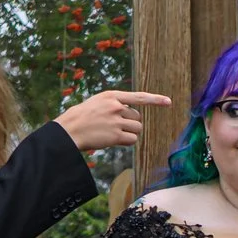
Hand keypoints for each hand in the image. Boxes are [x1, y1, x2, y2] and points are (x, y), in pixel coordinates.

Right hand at [57, 90, 173, 155]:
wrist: (69, 130)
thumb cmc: (81, 117)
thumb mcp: (97, 102)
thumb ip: (115, 104)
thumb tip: (133, 114)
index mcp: (112, 96)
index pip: (139, 97)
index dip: (155, 100)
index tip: (168, 102)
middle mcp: (116, 106)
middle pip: (138, 117)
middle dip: (130, 123)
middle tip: (114, 127)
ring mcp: (116, 121)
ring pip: (137, 129)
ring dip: (129, 133)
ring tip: (113, 133)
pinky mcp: (116, 135)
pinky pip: (132, 139)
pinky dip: (127, 141)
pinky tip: (114, 140)